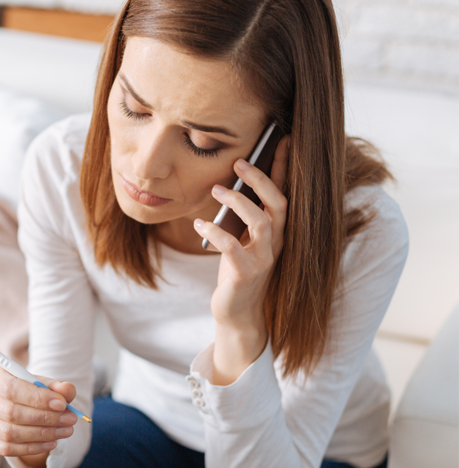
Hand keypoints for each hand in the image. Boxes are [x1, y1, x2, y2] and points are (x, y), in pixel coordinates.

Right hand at [0, 364, 77, 467]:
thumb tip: (67, 391)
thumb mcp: (42, 385)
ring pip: (10, 433)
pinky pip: (6, 449)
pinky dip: (32, 448)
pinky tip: (51, 443)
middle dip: (45, 418)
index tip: (62, 404)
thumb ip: (56, 386)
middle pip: (11, 412)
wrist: (13, 406)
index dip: (37, 398)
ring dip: (42, 434)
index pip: (11, 387)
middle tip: (70, 420)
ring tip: (65, 431)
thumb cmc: (28, 391)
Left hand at [193, 135, 289, 384]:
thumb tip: (229, 181)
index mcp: (277, 230)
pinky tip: (199, 222)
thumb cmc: (237, 270)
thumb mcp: (242, 238)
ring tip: (216, 190)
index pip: (284, 192)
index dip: (283, 167)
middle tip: (239, 163)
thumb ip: (241, 214)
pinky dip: (216, 232)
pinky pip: (232, 248)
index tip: (280, 139)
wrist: (238, 313)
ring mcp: (264, 259)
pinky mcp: (245, 274)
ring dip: (239, 203)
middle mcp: (276, 243)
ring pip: (261, 223)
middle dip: (261, 180)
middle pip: (279, 204)